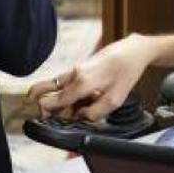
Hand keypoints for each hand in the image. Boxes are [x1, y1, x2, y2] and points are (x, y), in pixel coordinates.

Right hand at [26, 34, 152, 120]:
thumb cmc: (126, 71)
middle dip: (41, 103)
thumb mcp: (116, 99)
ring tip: (67, 111)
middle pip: (44, 88)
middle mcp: (74, 74)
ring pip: (53, 86)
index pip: (52, 99)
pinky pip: (65, 83)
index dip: (45, 112)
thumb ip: (95, 113)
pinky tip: (79, 102)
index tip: (45, 121)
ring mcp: (75, 69)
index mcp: (81, 82)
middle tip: (45, 116)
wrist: (132, 51)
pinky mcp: (79, 68)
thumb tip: (80, 117)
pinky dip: (66, 94)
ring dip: (55, 99)